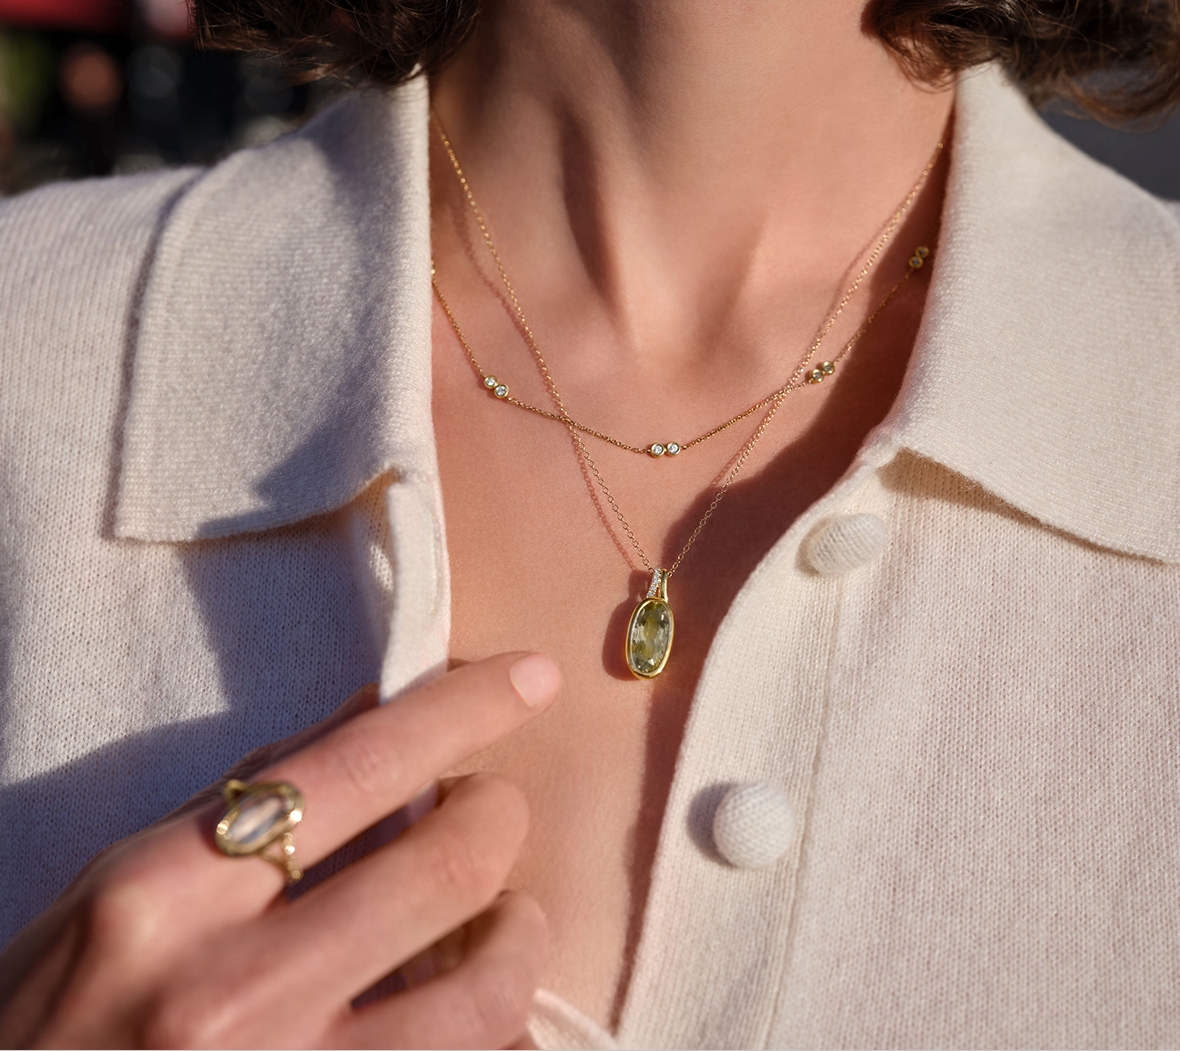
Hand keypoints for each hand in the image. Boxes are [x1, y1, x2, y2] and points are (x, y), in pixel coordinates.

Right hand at [0, 652, 560, 1048]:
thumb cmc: (59, 1012)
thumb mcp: (125, 882)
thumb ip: (254, 791)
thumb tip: (382, 707)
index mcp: (166, 892)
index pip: (362, 766)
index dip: (468, 709)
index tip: (533, 676)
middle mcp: (230, 990)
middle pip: (449, 865)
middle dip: (499, 816)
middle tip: (486, 810)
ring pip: (488, 991)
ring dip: (519, 934)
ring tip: (496, 920)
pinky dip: (501, 1032)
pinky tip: (475, 1012)